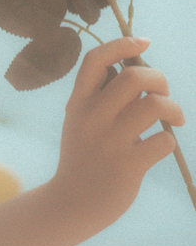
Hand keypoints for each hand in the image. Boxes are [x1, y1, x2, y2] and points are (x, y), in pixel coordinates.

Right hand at [53, 37, 184, 232]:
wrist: (71, 203)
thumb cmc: (83, 157)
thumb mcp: (79, 121)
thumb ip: (100, 97)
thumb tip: (138, 71)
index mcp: (78, 102)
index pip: (96, 59)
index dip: (122, 44)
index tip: (144, 42)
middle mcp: (91, 117)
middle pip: (134, 77)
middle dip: (159, 79)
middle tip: (163, 92)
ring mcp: (109, 142)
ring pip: (153, 106)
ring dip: (172, 108)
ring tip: (174, 119)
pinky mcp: (127, 166)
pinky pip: (162, 141)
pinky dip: (169, 140)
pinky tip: (161, 145)